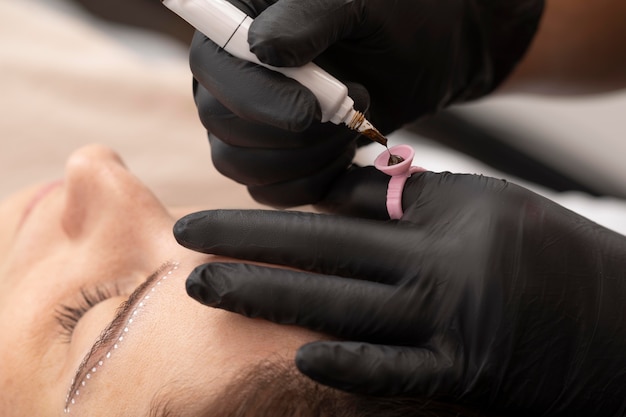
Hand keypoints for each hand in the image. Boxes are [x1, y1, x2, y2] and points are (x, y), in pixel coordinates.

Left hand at [174, 168, 625, 415]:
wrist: (623, 323)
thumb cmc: (553, 256)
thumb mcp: (487, 207)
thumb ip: (416, 202)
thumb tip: (344, 194)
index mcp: (450, 211)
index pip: (350, 207)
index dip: (284, 212)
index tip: (235, 214)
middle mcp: (444, 261)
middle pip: (326, 250)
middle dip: (248, 244)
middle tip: (188, 237)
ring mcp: (452, 320)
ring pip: (340, 307)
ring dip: (266, 297)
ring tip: (205, 288)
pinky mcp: (465, 372)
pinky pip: (392, 369)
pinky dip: (346, 364)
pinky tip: (297, 357)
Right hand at [189, 0, 543, 206]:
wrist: (418, 53)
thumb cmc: (387, 16)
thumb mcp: (352, 3)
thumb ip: (306, 17)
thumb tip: (262, 49)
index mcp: (235, 28)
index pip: (210, 68)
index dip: (253, 98)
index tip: (309, 111)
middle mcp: (231, 79)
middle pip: (221, 124)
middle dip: (292, 133)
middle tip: (348, 108)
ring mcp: (247, 125)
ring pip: (243, 166)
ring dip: (307, 157)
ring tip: (351, 125)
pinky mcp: (273, 161)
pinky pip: (272, 193)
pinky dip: (314, 180)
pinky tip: (343, 152)